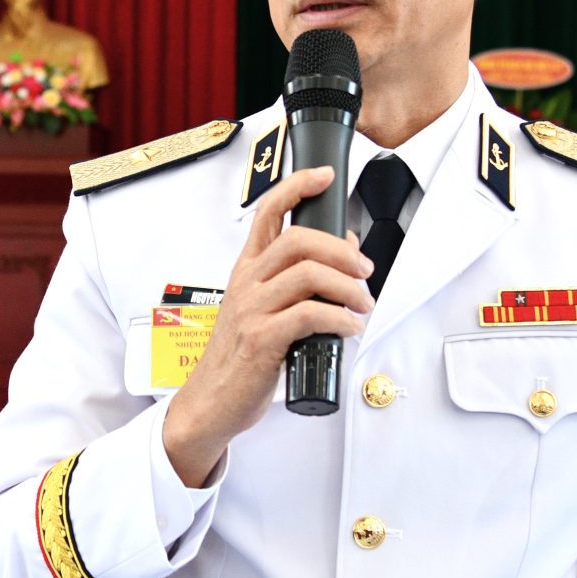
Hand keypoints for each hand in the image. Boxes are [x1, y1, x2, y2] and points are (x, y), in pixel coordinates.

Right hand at [159, 166, 372, 486]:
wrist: (212, 401)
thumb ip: (298, 280)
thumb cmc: (240, 358)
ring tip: (362, 303)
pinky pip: (310, 314)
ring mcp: (253, 309)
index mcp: (247, 269)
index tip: (323, 176)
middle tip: (364, 268)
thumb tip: (344, 248)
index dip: (297, 186)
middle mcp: (248, 282)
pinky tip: (349, 327)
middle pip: (299, 239)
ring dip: (349, 286)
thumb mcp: (264, 309)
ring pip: (309, 274)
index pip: (268, 212)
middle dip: (342, 249)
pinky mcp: (262, 339)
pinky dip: (340, 319)